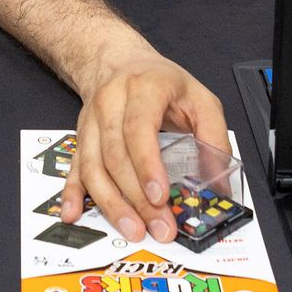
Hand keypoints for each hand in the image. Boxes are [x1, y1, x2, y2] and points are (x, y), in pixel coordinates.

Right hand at [64, 40, 229, 243]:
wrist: (121, 63)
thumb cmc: (162, 84)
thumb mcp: (200, 98)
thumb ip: (214, 136)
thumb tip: (220, 183)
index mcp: (143, 87)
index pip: (138, 128)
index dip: (147, 164)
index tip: (160, 196)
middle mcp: (110, 102)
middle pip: (116, 155)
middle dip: (136, 197)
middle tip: (158, 226)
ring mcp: (91, 121)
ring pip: (93, 166)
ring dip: (111, 203)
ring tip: (132, 229)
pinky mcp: (81, 138)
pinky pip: (74, 168)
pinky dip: (71, 193)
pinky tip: (73, 213)